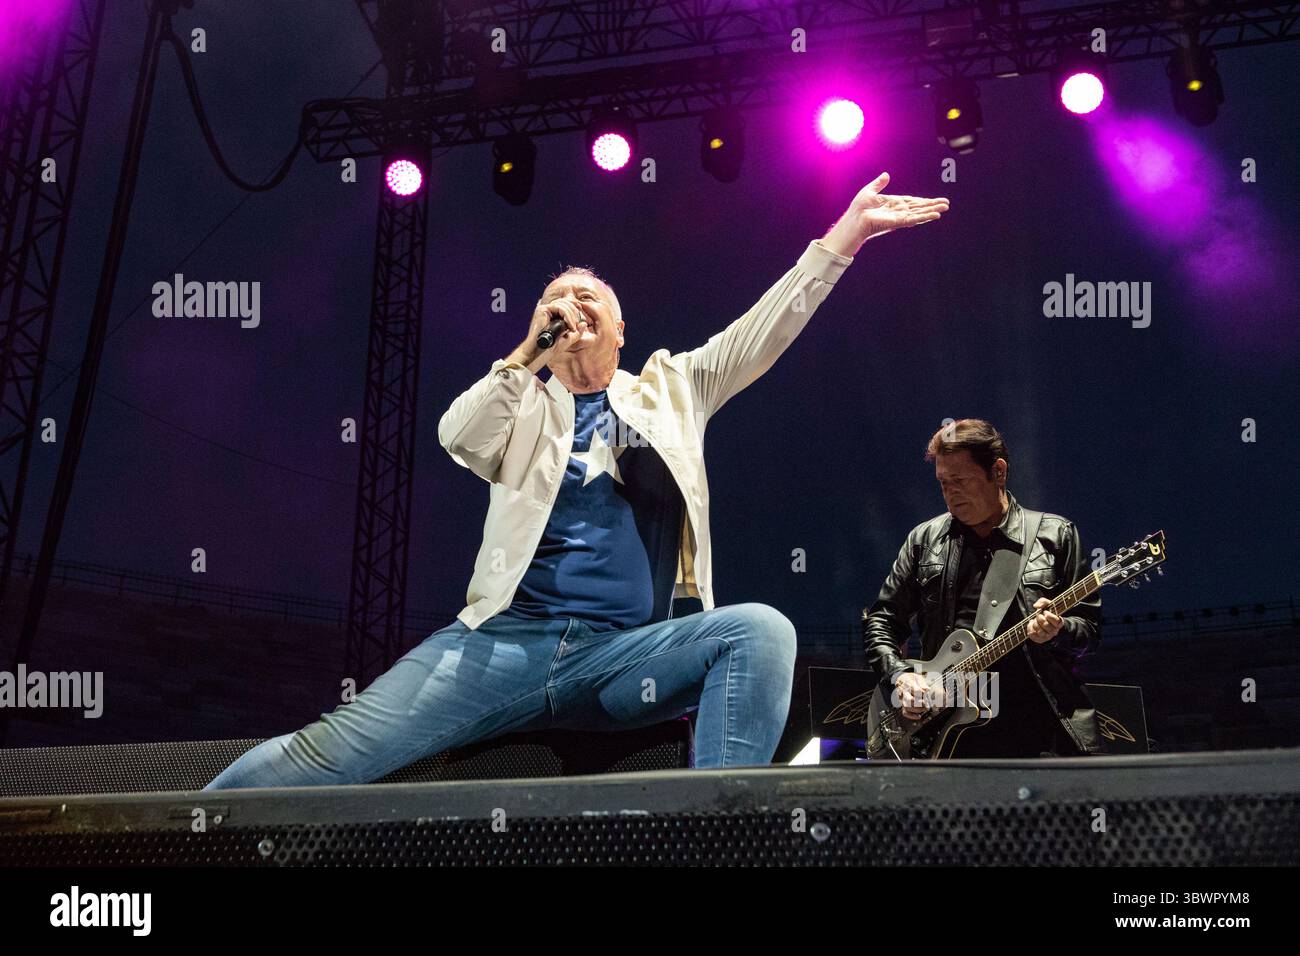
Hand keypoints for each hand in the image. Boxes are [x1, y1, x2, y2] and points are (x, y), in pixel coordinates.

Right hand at [511, 299, 589, 369]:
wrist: (540, 353)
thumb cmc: (551, 348)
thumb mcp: (568, 339)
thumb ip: (577, 332)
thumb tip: (584, 323)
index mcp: (552, 315)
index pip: (566, 304)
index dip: (575, 307)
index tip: (582, 315)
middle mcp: (547, 310)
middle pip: (566, 302)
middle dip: (575, 312)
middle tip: (578, 325)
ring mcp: (544, 309)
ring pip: (564, 304)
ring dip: (572, 316)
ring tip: (573, 328)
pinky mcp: (542, 310)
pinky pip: (560, 308)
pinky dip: (567, 316)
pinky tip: (570, 326)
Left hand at [821, 172, 948, 256]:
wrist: (854, 219)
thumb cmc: (858, 208)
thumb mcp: (869, 191)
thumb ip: (879, 184)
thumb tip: (886, 174)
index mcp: (894, 203)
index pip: (913, 202)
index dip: (925, 201)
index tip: (936, 201)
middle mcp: (898, 211)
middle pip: (919, 207)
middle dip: (932, 206)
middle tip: (946, 205)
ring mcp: (899, 217)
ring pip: (919, 213)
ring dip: (932, 211)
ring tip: (944, 209)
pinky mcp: (897, 222)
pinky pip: (913, 219)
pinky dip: (924, 217)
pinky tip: (934, 215)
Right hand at [893, 671, 937, 718]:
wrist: (902, 680)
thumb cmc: (912, 679)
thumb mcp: (917, 677)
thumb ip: (922, 683)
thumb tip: (927, 689)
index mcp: (907, 683)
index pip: (914, 690)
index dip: (921, 693)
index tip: (926, 693)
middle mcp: (903, 692)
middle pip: (910, 700)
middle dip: (919, 704)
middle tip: (926, 704)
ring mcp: (902, 699)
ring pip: (907, 707)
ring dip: (917, 709)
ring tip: (925, 708)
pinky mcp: (902, 704)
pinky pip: (905, 712)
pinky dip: (911, 716)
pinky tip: (919, 716)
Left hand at [1026, 597, 1064, 643]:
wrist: (1043, 621)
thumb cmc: (1046, 612)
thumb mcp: (1047, 604)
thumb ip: (1043, 602)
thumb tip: (1036, 606)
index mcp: (1059, 623)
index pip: (1057, 621)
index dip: (1049, 616)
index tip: (1045, 612)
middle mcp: (1054, 631)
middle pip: (1046, 626)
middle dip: (1040, 618)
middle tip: (1038, 615)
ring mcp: (1047, 636)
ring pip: (1040, 632)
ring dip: (1035, 623)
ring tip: (1035, 620)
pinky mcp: (1039, 639)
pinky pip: (1033, 635)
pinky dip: (1030, 628)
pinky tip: (1032, 624)